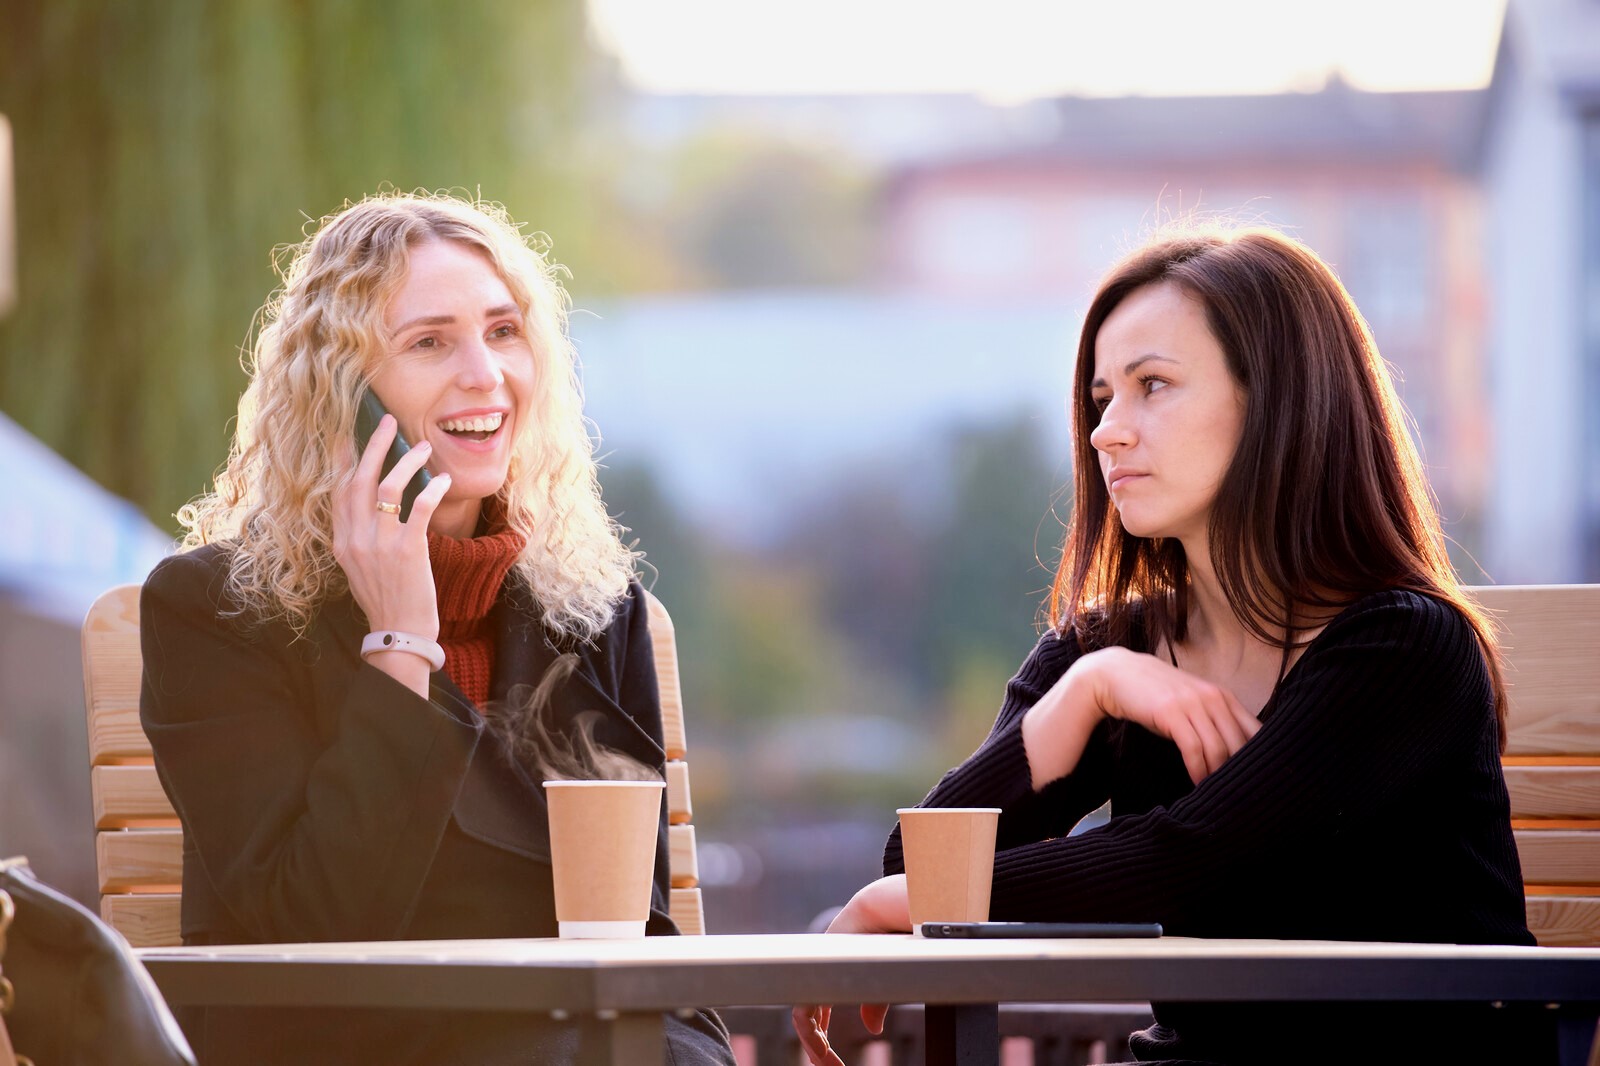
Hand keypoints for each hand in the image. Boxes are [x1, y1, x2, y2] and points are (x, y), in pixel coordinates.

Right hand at [331, 415, 451, 689]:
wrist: (400, 635)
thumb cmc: (386, 600)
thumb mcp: (359, 568)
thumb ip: (358, 537)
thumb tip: (367, 508)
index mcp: (341, 542)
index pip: (338, 491)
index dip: (343, 460)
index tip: (347, 436)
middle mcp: (356, 539)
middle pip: (359, 479)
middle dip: (374, 445)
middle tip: (388, 421)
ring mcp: (381, 544)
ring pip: (388, 487)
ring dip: (408, 461)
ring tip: (425, 446)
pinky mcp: (409, 550)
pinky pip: (419, 507)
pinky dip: (432, 488)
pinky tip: (444, 479)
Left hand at [792, 875, 907, 1065]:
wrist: (881, 909)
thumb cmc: (886, 936)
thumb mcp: (884, 978)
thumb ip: (875, 1003)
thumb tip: (872, 1029)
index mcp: (835, 978)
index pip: (818, 1013)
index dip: (820, 1036)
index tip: (835, 1061)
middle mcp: (822, 978)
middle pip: (809, 1020)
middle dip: (816, 1048)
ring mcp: (816, 975)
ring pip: (804, 1021)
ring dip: (813, 1047)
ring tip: (826, 1064)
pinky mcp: (815, 974)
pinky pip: (802, 1014)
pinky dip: (810, 1036)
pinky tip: (820, 1052)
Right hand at [1078, 647, 1259, 784]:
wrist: (1118, 674)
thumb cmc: (1156, 694)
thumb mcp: (1191, 702)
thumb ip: (1213, 719)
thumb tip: (1232, 752)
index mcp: (1222, 696)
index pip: (1255, 730)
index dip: (1258, 756)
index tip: (1252, 776)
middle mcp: (1212, 697)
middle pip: (1239, 743)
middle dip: (1237, 770)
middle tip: (1233, 791)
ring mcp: (1192, 704)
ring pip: (1217, 748)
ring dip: (1216, 774)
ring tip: (1213, 790)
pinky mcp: (1171, 712)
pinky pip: (1193, 749)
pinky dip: (1197, 770)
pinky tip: (1197, 782)